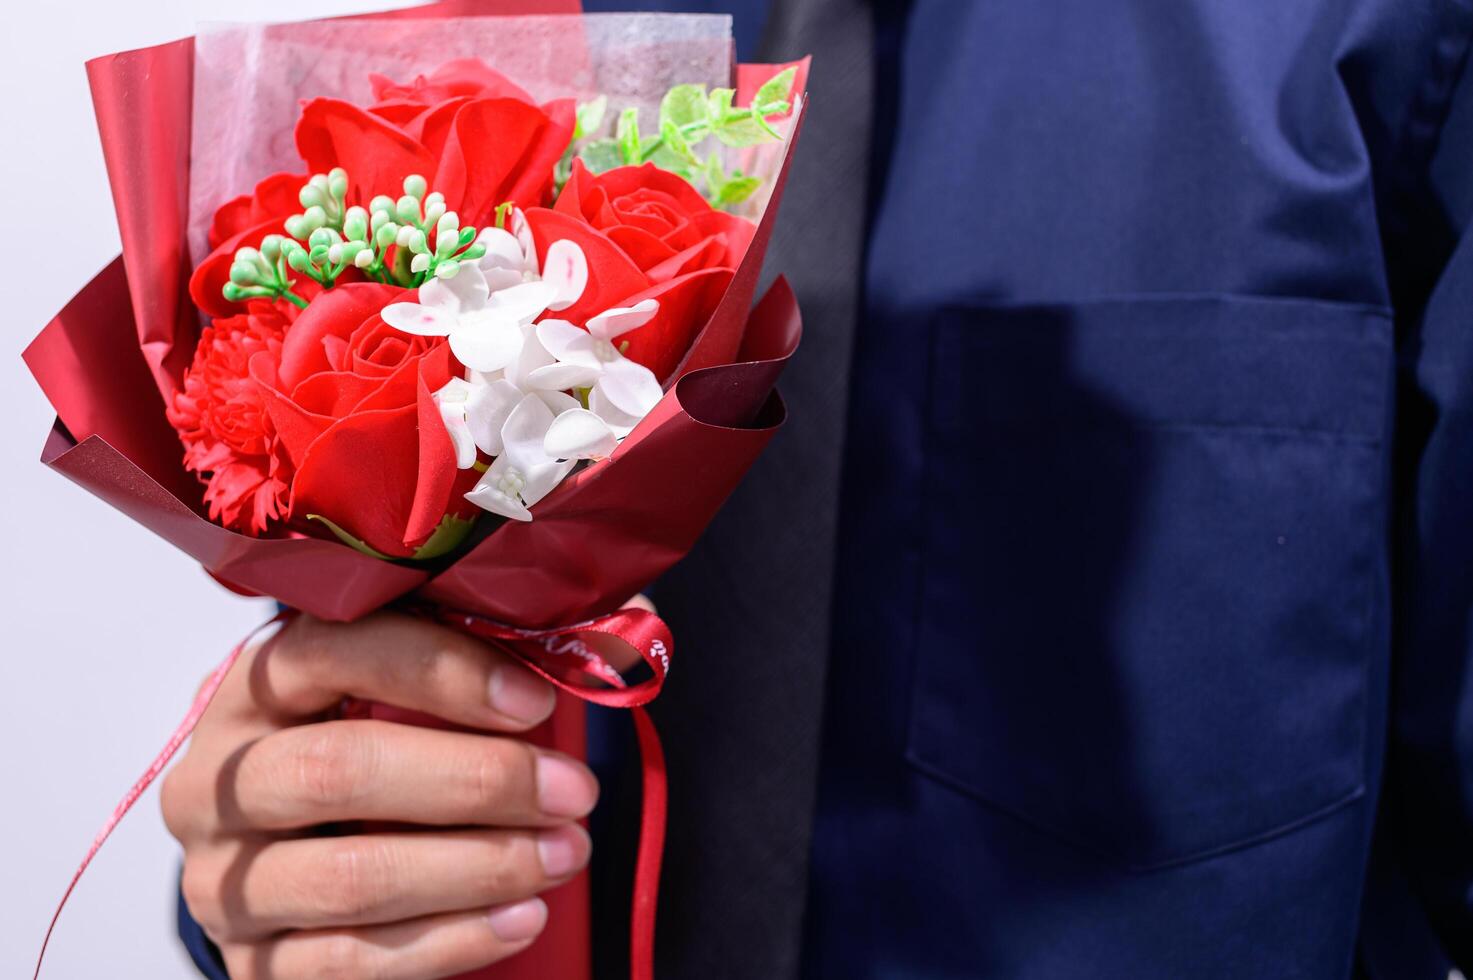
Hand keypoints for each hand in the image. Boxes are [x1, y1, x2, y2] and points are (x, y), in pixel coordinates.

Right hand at [161, 611, 598, 979]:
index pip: (334, 653)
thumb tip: (591, 654)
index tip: (535, 700)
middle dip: (474, 781)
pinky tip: (523, 916)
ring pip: (349, 878)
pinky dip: (451, 941)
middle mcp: (220, 780)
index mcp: (256, 686)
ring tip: (563, 853)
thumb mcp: (397, 691)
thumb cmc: (364, 747)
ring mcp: (225, 879)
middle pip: (336, 772)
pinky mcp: (254, 961)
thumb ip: (470, 660)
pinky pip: (353, 961)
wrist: (293, 850)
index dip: (440, 673)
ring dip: (477, 867)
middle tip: (571, 790)